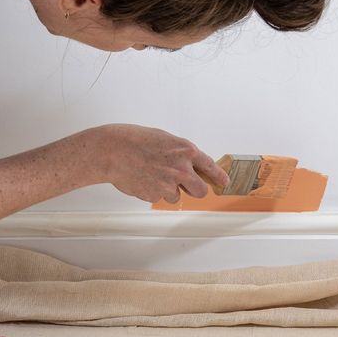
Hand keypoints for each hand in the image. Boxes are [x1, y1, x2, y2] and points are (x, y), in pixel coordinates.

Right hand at [92, 124, 229, 202]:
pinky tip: (143, 178)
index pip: (210, 167)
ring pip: (177, 196)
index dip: (219, 177)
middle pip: (200, 191)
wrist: (113, 151)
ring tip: (152, 174)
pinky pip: (159, 197)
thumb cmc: (135, 140)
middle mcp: (182, 169)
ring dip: (169, 189)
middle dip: (195, 189)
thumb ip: (181, 154)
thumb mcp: (165, 139)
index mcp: (186, 151)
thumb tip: (190, 165)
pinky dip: (153, 191)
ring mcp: (169, 184)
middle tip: (185, 185)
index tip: (224, 182)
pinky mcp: (155, 195)